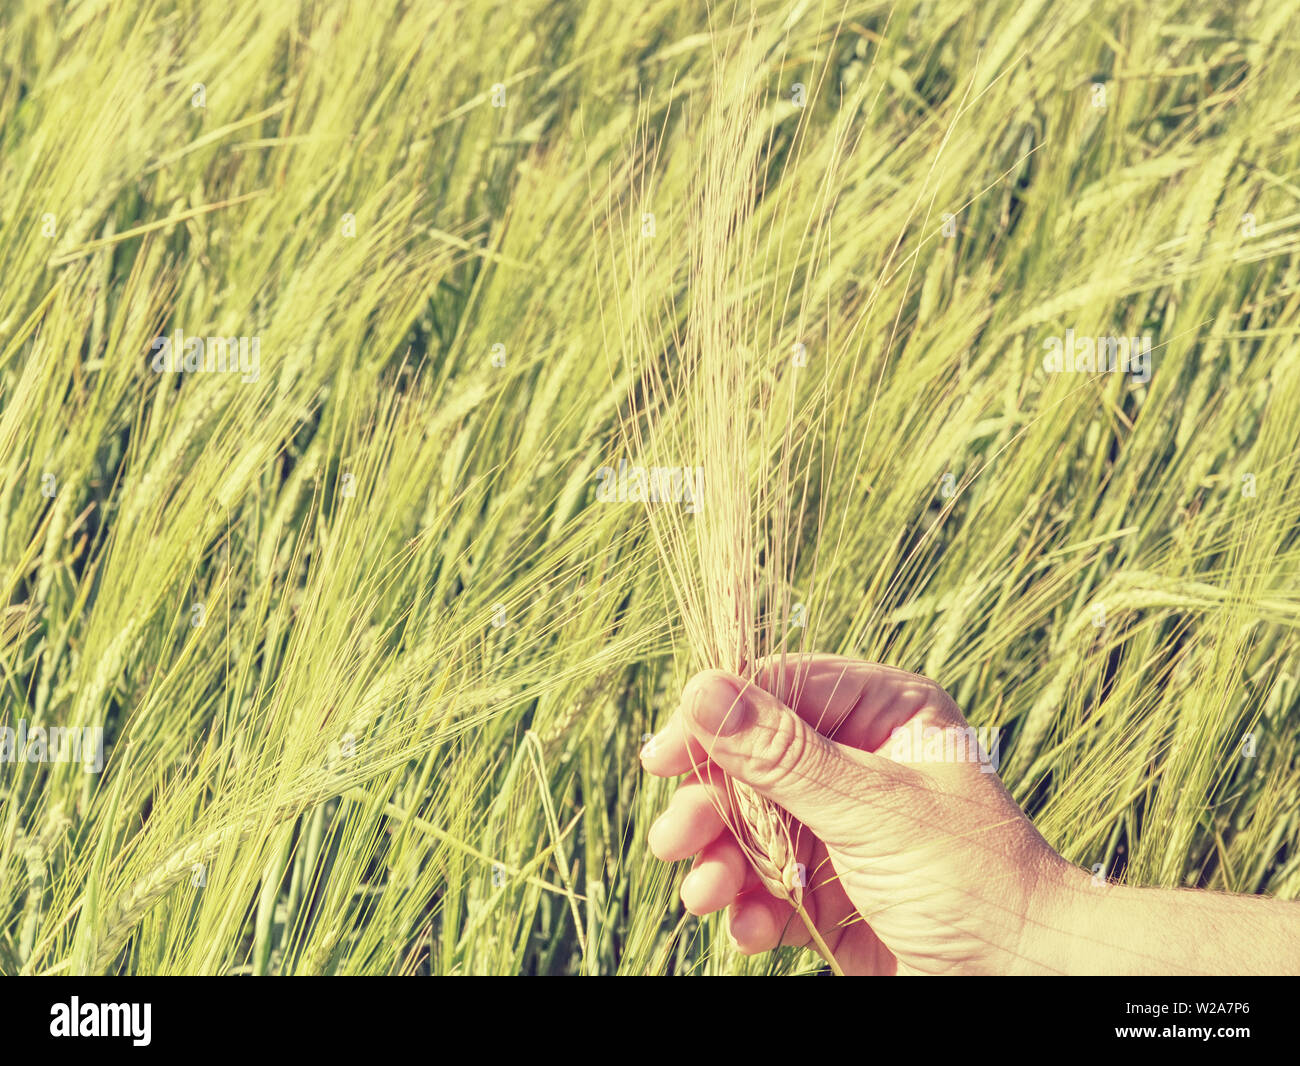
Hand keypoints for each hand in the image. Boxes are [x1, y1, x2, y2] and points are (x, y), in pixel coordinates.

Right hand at [639, 653, 1073, 974]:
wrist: (1027, 980)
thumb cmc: (972, 878)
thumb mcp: (871, 808)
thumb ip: (782, 755)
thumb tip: (701, 690)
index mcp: (883, 713)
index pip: (780, 691)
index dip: (716, 719)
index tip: (665, 755)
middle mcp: (856, 761)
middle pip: (752, 763)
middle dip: (711, 807)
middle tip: (673, 839)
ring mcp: (841, 826)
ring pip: (751, 828)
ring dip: (721, 862)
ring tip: (705, 895)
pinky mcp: (830, 887)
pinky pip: (769, 885)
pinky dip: (751, 907)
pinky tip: (750, 928)